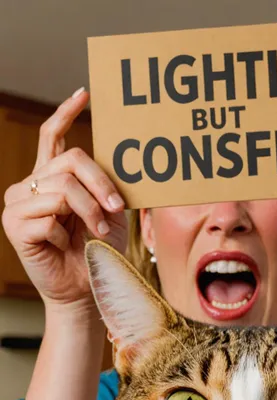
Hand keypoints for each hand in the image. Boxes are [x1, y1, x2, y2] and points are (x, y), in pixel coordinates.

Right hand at [2, 89, 127, 310]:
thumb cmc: (97, 252)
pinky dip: (65, 236)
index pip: (52, 137)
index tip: (85, 94)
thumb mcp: (110, 212)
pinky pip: (48, 218)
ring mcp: (18, 204)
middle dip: (100, 186)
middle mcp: (31, 185)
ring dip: (88, 214)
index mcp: (52, 179)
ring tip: (96, 234)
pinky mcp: (14, 225)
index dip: (66, 113)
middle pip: (69, 163)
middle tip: (115, 210)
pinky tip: (63, 248)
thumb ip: (107, 185)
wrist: (85, 290)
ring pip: (61, 190)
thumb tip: (124, 158)